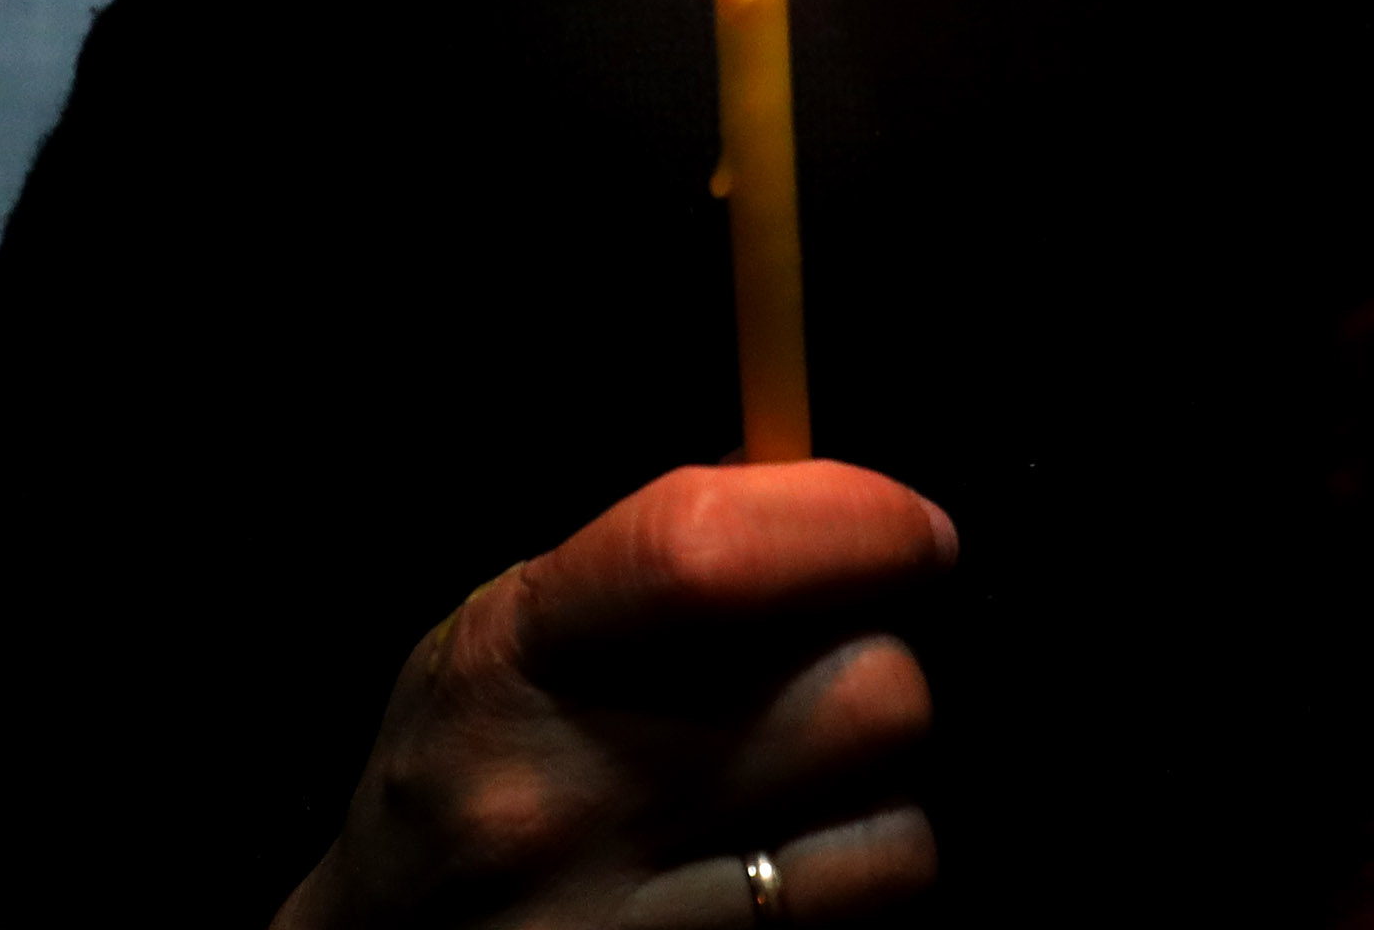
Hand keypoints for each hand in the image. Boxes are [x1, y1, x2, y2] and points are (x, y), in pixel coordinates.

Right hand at [274, 462, 953, 929]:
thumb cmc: (465, 772)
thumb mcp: (505, 632)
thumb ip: (647, 556)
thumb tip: (816, 488)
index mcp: (519, 661)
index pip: (709, 555)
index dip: (852, 520)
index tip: (908, 528)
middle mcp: (571, 802)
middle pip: (856, 693)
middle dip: (879, 659)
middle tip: (837, 664)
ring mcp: (632, 929)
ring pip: (894, 830)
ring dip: (882, 790)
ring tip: (809, 778)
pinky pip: (871, 922)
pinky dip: (865, 880)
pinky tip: (797, 858)